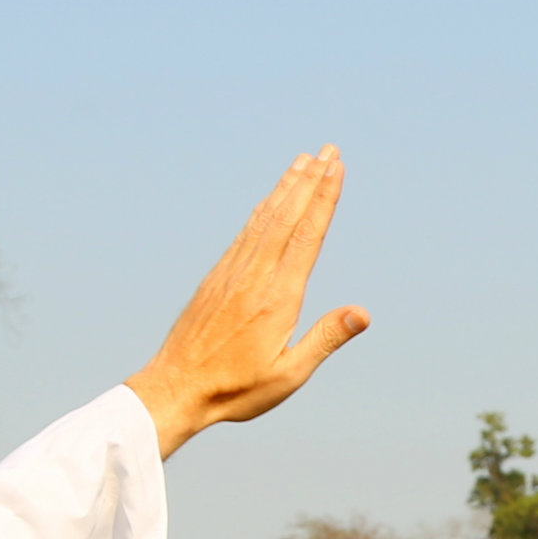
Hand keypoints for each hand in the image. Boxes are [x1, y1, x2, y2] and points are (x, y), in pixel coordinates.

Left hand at [125, 148, 371, 457]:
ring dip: (286, 187)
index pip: (307, 236)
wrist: (175, 387)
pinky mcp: (217, 277)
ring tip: (304, 160)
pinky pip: (245, 232)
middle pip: (287, 216)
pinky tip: (270, 200)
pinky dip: (263, 209)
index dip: (324, 198)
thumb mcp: (288, 374)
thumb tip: (362, 314)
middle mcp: (254, 276)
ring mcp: (232, 272)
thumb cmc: (235, 389)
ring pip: (264, 218)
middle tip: (329, 149)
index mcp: (277, 298)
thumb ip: (325, 339)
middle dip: (311, 180)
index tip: (337, 168)